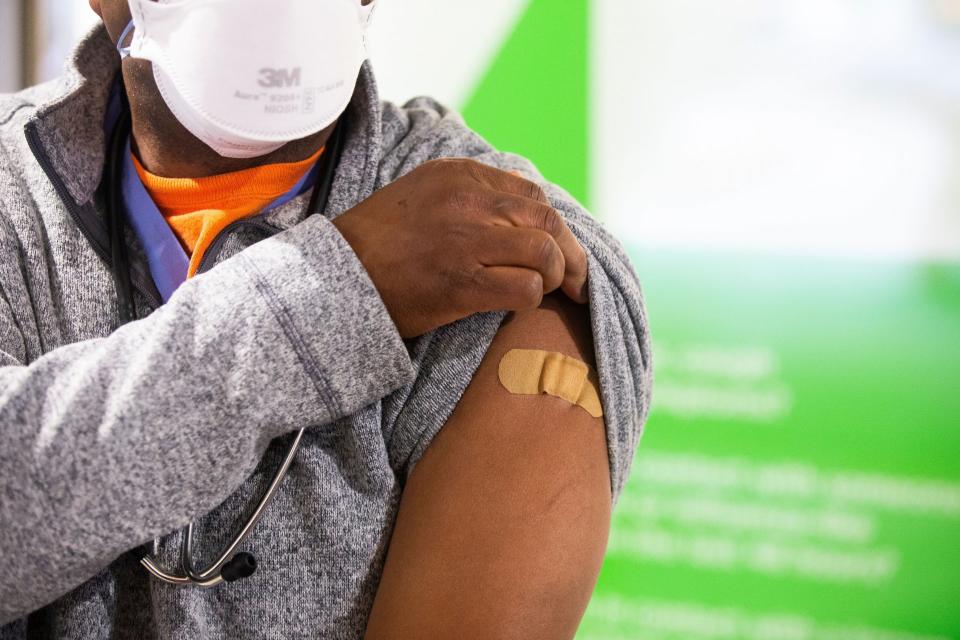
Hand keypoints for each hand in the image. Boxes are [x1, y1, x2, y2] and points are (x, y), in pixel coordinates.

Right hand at [332, 158, 588, 337]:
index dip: (554, 225)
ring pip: (545, 252)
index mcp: (459, 174)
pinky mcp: (462, 282)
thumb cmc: (380, 243)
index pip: (531, 194)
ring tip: (547, 292)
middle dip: (571, 254)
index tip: (560, 250)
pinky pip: (526, 288)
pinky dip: (532, 299)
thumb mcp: (423, 195)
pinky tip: (517, 305)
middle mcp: (467, 200)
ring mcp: (466, 240)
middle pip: (547, 220)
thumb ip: (471, 194)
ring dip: (555, 277)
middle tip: (576, 282)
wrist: (335, 278)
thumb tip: (523, 208)